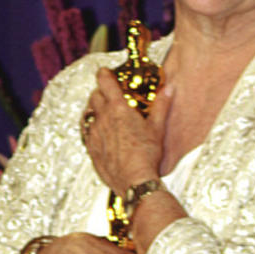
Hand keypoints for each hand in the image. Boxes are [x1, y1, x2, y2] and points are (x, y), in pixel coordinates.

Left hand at [81, 68, 171, 194]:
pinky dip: (90, 127)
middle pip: (94, 96)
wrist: (134, 181)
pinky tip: (96, 131)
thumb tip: (169, 90)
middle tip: (106, 93)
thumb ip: (161, 106)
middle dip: (99, 91)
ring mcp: (94, 134)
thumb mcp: (157, 128)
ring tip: (100, 111)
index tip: (104, 72)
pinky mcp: (91, 149)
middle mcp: (103, 118)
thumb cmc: (146, 156)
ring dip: (93, 109)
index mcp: (118, 108)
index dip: (103, 74)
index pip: (105, 82)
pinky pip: (85, 132)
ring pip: (87, 114)